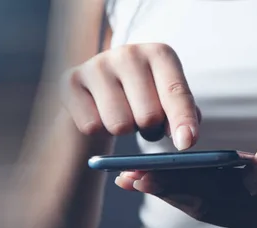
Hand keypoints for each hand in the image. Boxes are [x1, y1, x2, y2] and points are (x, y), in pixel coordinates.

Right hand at [60, 43, 200, 149]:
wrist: (97, 90)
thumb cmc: (141, 98)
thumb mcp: (168, 101)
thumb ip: (183, 116)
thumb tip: (185, 138)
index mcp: (159, 54)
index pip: (175, 92)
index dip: (182, 120)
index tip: (186, 143)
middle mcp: (129, 53)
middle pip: (148, 116)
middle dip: (150, 130)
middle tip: (144, 124)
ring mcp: (97, 65)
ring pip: (119, 125)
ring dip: (123, 132)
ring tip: (122, 116)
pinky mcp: (70, 81)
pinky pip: (91, 126)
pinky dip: (98, 130)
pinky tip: (98, 114)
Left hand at [116, 107, 256, 227]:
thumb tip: (251, 180)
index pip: (215, 197)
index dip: (178, 186)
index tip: (145, 176)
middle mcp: (256, 218)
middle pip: (201, 205)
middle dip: (162, 190)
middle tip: (125, 178)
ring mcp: (249, 218)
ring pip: (199, 206)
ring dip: (165, 192)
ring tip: (130, 180)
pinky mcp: (241, 210)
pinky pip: (205, 202)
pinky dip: (178, 190)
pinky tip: (154, 180)